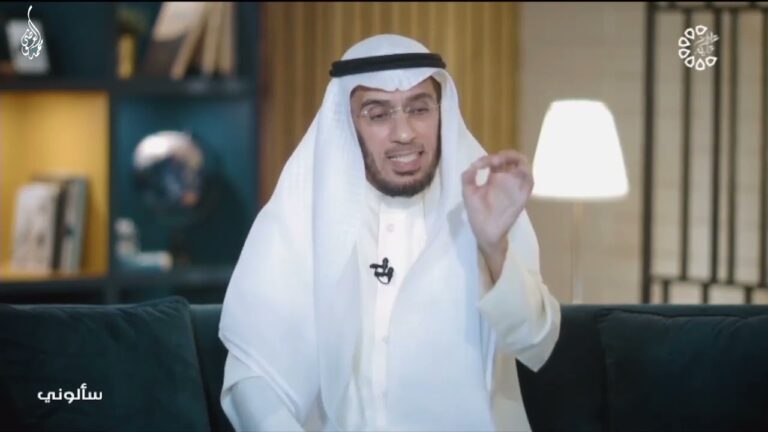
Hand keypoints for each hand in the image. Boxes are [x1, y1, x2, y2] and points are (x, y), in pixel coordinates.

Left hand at [461, 150, 532, 280]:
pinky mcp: (522, 196)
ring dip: (517, 160)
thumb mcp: (468, 193)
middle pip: (514, 160)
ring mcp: (515, 188)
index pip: (497, 161)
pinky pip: (529, 182)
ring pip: (524, 167)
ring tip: (504, 162)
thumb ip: (467, 177)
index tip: (480, 164)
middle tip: (496, 159)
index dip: (489, 157)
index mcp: (495, 178)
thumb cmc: (477, 214)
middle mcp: (507, 180)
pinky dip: (526, 173)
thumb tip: (474, 164)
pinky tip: (515, 171)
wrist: (485, 232)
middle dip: (507, 154)